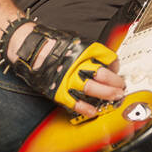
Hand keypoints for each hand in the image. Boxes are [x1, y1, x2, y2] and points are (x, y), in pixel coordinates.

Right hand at [5, 22, 126, 117]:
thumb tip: (105, 61)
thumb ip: (90, 51)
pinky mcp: (59, 90)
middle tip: (121, 87)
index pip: (107, 58)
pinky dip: (86, 108)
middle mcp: (77, 64)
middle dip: (115, 83)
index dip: (115, 66)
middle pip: (103, 75)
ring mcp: (68, 78)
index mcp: (83, 50)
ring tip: (115, 97)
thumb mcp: (76, 41)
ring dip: (106, 95)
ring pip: (92, 89)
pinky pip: (75, 103)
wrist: (30, 48)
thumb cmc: (52, 44)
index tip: (117, 70)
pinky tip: (94, 110)